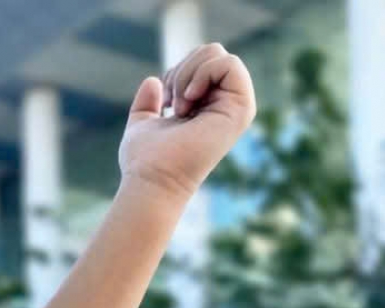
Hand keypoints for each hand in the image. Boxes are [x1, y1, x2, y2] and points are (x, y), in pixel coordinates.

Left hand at [119, 45, 256, 201]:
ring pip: (218, 54)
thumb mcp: (142, 123)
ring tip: (179, 106)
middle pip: (212, 51)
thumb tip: (152, 81)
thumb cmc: (144, 161)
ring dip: (188, 74)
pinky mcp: (242, 109)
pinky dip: (202, 74)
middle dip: (183, 69)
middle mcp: (225, 105)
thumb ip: (147, 103)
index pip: (201, 60)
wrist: (152, 180)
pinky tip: (189, 101)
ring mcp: (236, 106)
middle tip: (172, 103)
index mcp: (207, 106)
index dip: (178, 70)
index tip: (165, 101)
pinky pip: (230, 64)